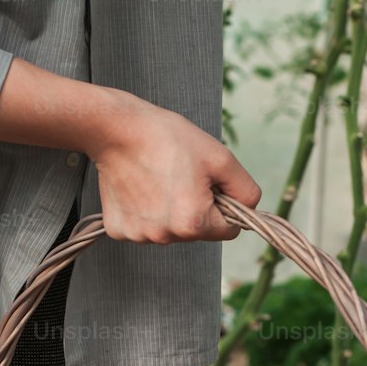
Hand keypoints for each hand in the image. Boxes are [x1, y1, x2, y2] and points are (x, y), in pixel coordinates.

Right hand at [93, 93, 260, 243]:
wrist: (116, 128)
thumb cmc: (168, 138)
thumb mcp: (221, 158)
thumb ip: (246, 190)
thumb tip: (250, 211)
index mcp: (192, 223)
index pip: (229, 231)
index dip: (225, 205)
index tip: (209, 184)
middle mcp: (164, 237)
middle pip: (198, 231)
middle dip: (198, 208)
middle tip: (181, 176)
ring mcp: (139, 236)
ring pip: (172, 231)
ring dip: (171, 211)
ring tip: (158, 179)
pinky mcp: (118, 230)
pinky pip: (145, 227)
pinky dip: (146, 212)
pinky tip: (140, 187)